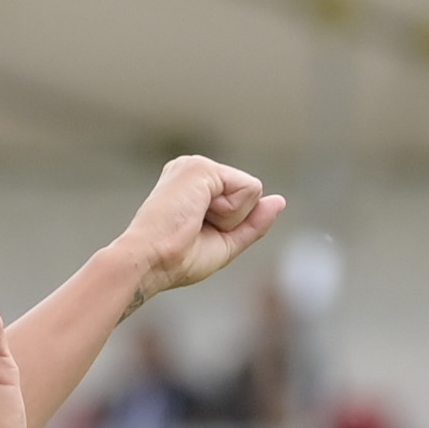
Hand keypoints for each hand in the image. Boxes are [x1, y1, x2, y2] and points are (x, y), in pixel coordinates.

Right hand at [121, 157, 286, 305]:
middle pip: (249, 194)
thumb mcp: (224, 242)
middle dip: (232, 221)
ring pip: (251, 191)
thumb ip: (252, 222)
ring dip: (231, 218)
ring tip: (194, 222)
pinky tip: (197, 214)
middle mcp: (194, 168)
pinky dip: (230, 213)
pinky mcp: (202, 167)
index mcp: (193, 185)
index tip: (193, 236)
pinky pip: (249, 190)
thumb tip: (280, 201)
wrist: (148, 262)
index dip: (230, 226)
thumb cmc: (175, 260)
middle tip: (194, 231)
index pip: (241, 201)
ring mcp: (197, 164)